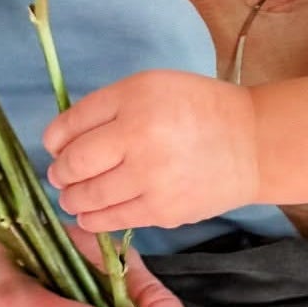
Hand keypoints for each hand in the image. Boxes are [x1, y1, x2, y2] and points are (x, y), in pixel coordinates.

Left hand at [44, 70, 260, 231]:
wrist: (252, 143)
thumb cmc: (198, 109)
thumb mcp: (152, 86)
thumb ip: (108, 107)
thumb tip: (62, 141)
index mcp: (135, 98)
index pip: (71, 124)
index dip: (55, 140)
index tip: (56, 147)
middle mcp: (138, 135)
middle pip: (73, 163)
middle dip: (60, 172)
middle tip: (61, 175)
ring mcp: (150, 177)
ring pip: (87, 196)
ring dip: (72, 197)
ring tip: (73, 196)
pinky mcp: (161, 210)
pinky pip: (111, 220)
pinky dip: (92, 218)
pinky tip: (91, 213)